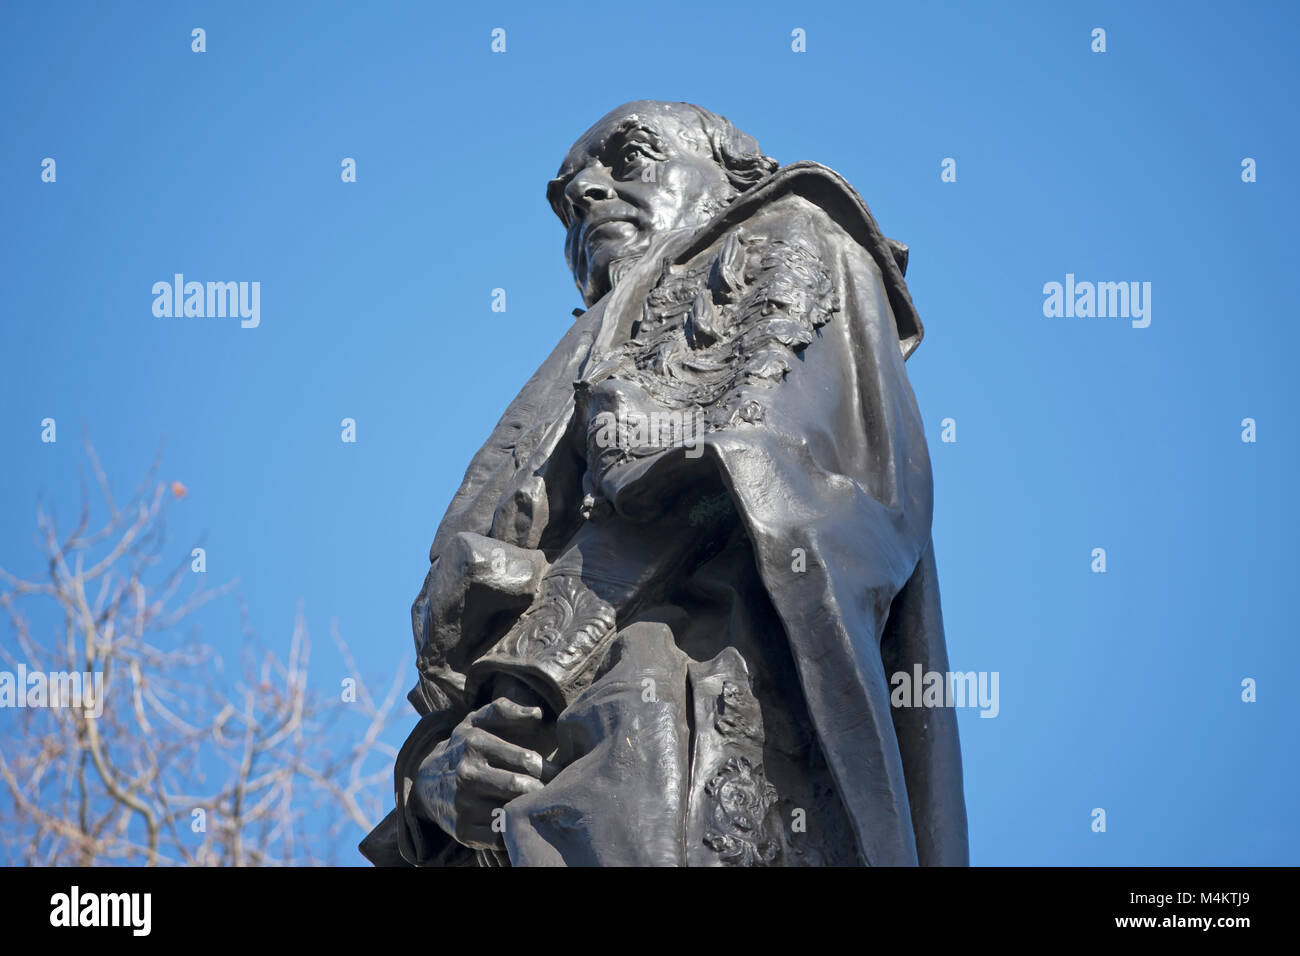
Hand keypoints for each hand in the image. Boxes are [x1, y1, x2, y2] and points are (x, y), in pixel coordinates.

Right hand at [415, 697, 553, 849]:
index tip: (558, 773)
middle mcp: (466, 774)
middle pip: (521, 787)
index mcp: (475, 743)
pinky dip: (513, 828)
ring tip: (539, 804)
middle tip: (555, 790)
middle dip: (543, 789)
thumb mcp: (477, 720)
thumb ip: (505, 710)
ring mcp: (462, 804)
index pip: (526, 760)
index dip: (548, 768)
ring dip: (529, 809)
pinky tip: (518, 819)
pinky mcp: (462, 831)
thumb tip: (537, 713)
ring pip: (512, 811)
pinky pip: (501, 835)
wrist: (425, 779)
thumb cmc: (464, 746)